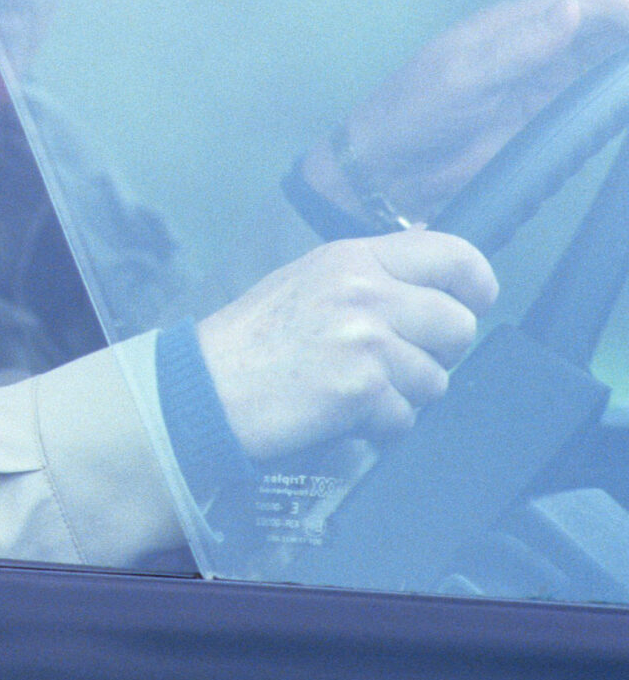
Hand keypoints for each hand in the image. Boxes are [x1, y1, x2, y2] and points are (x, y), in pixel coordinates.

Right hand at [196, 232, 496, 461]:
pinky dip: (379, 425)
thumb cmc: (248, 341)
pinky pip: (406, 416)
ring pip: (437, 378)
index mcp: (352, 258)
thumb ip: (370, 272)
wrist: (204, 386)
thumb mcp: (307, 279)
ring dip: (404, 394)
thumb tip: (432, 264)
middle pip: (458, 324)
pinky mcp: (362, 387)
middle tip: (394, 360)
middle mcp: (364, 291)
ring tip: (354, 387)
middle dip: (437, 352)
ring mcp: (365, 339)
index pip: (452, 255)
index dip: (475, 283)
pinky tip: (342, 412)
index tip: (473, 300)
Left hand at [307, 0, 628, 224]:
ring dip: (627, 68)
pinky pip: (594, 102)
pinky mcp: (546, 120)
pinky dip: (617, 99)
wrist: (388, 172)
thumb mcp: (462, 78)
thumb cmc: (414, 115)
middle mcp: (536, 49)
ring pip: (605, 65)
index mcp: (512, 26)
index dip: (627, 9)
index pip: (585, 4)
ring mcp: (544, 85)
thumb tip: (572, 7)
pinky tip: (627, 104)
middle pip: (605, 31)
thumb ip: (518, 47)